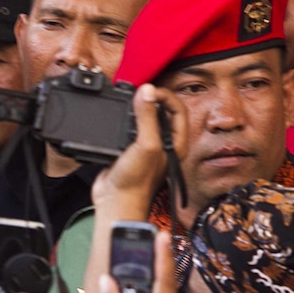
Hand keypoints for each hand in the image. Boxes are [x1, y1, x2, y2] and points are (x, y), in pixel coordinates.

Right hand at [91, 83, 188, 215]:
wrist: (116, 202)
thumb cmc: (136, 182)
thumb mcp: (145, 144)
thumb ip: (147, 116)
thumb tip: (147, 91)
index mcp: (175, 142)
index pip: (178, 108)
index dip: (165, 96)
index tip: (148, 91)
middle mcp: (163, 143)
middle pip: (161, 111)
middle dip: (149, 99)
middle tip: (137, 93)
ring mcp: (146, 146)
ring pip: (144, 118)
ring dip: (135, 108)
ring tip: (127, 101)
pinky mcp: (128, 149)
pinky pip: (128, 128)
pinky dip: (123, 119)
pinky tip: (115, 118)